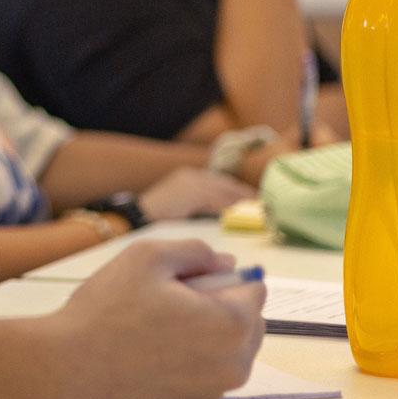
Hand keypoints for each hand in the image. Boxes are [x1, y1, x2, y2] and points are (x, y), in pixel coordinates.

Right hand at [31, 240, 263, 398]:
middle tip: (167, 301)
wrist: (66, 372)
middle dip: (219, 306)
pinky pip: (204, 374)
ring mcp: (213, 392)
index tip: (184, 279)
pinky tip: (147, 354)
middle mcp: (234, 365)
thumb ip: (196, 252)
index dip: (219, 276)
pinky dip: (188, 361)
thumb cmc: (105, 312)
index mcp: (233, 325)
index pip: (255, 288)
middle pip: (248, 323)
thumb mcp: (148, 257)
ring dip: (204, 334)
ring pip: (226, 350)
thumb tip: (225, 263)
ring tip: (153, 328)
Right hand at [140, 167, 254, 221]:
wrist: (132, 218)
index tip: (256, 203)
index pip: (221, 184)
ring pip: (225, 193)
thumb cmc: (153, 221)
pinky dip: (231, 210)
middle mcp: (193, 177)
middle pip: (227, 186)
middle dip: (246, 198)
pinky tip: (240, 218)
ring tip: (259, 214)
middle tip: (264, 209)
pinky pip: (218, 202)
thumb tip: (222, 221)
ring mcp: (192, 182)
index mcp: (190, 179)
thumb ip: (199, 212)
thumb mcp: (180, 211)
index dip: (240, 193)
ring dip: (242, 204)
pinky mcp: (192, 192)